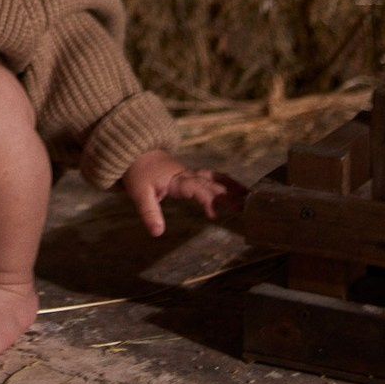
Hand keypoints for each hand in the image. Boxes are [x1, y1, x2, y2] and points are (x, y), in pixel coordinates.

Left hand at [122, 149, 245, 237]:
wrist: (136, 150)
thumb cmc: (138, 173)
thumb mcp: (139, 193)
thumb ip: (149, 212)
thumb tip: (157, 233)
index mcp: (177, 180)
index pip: (196, 189)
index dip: (206, 200)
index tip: (214, 213)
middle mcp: (187, 175)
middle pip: (211, 184)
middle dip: (227, 195)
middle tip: (245, 207)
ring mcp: (190, 173)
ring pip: (214, 178)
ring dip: (231, 186)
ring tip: (249, 196)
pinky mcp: (191, 174)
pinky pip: (211, 176)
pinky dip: (225, 182)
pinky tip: (237, 189)